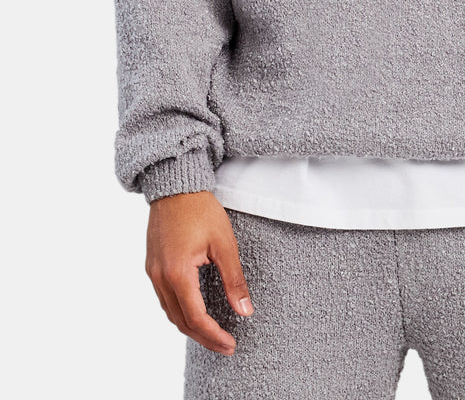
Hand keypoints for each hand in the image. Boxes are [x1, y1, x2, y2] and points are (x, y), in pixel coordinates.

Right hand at [145, 190, 253, 354]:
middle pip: (180, 321)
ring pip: (170, 312)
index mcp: (178, 273)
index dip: (214, 336)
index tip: (231, 344)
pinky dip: (180, 311)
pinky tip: (195, 311)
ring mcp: (153, 272)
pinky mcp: (152, 265)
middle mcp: (160, 277)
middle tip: (225, 345)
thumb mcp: (224, 244)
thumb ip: (234, 280)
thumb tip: (245, 310)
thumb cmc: (200, 209)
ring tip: (213, 333)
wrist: (175, 184)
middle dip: (204, 337)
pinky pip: (164, 298)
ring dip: (190, 327)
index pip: (196, 318)